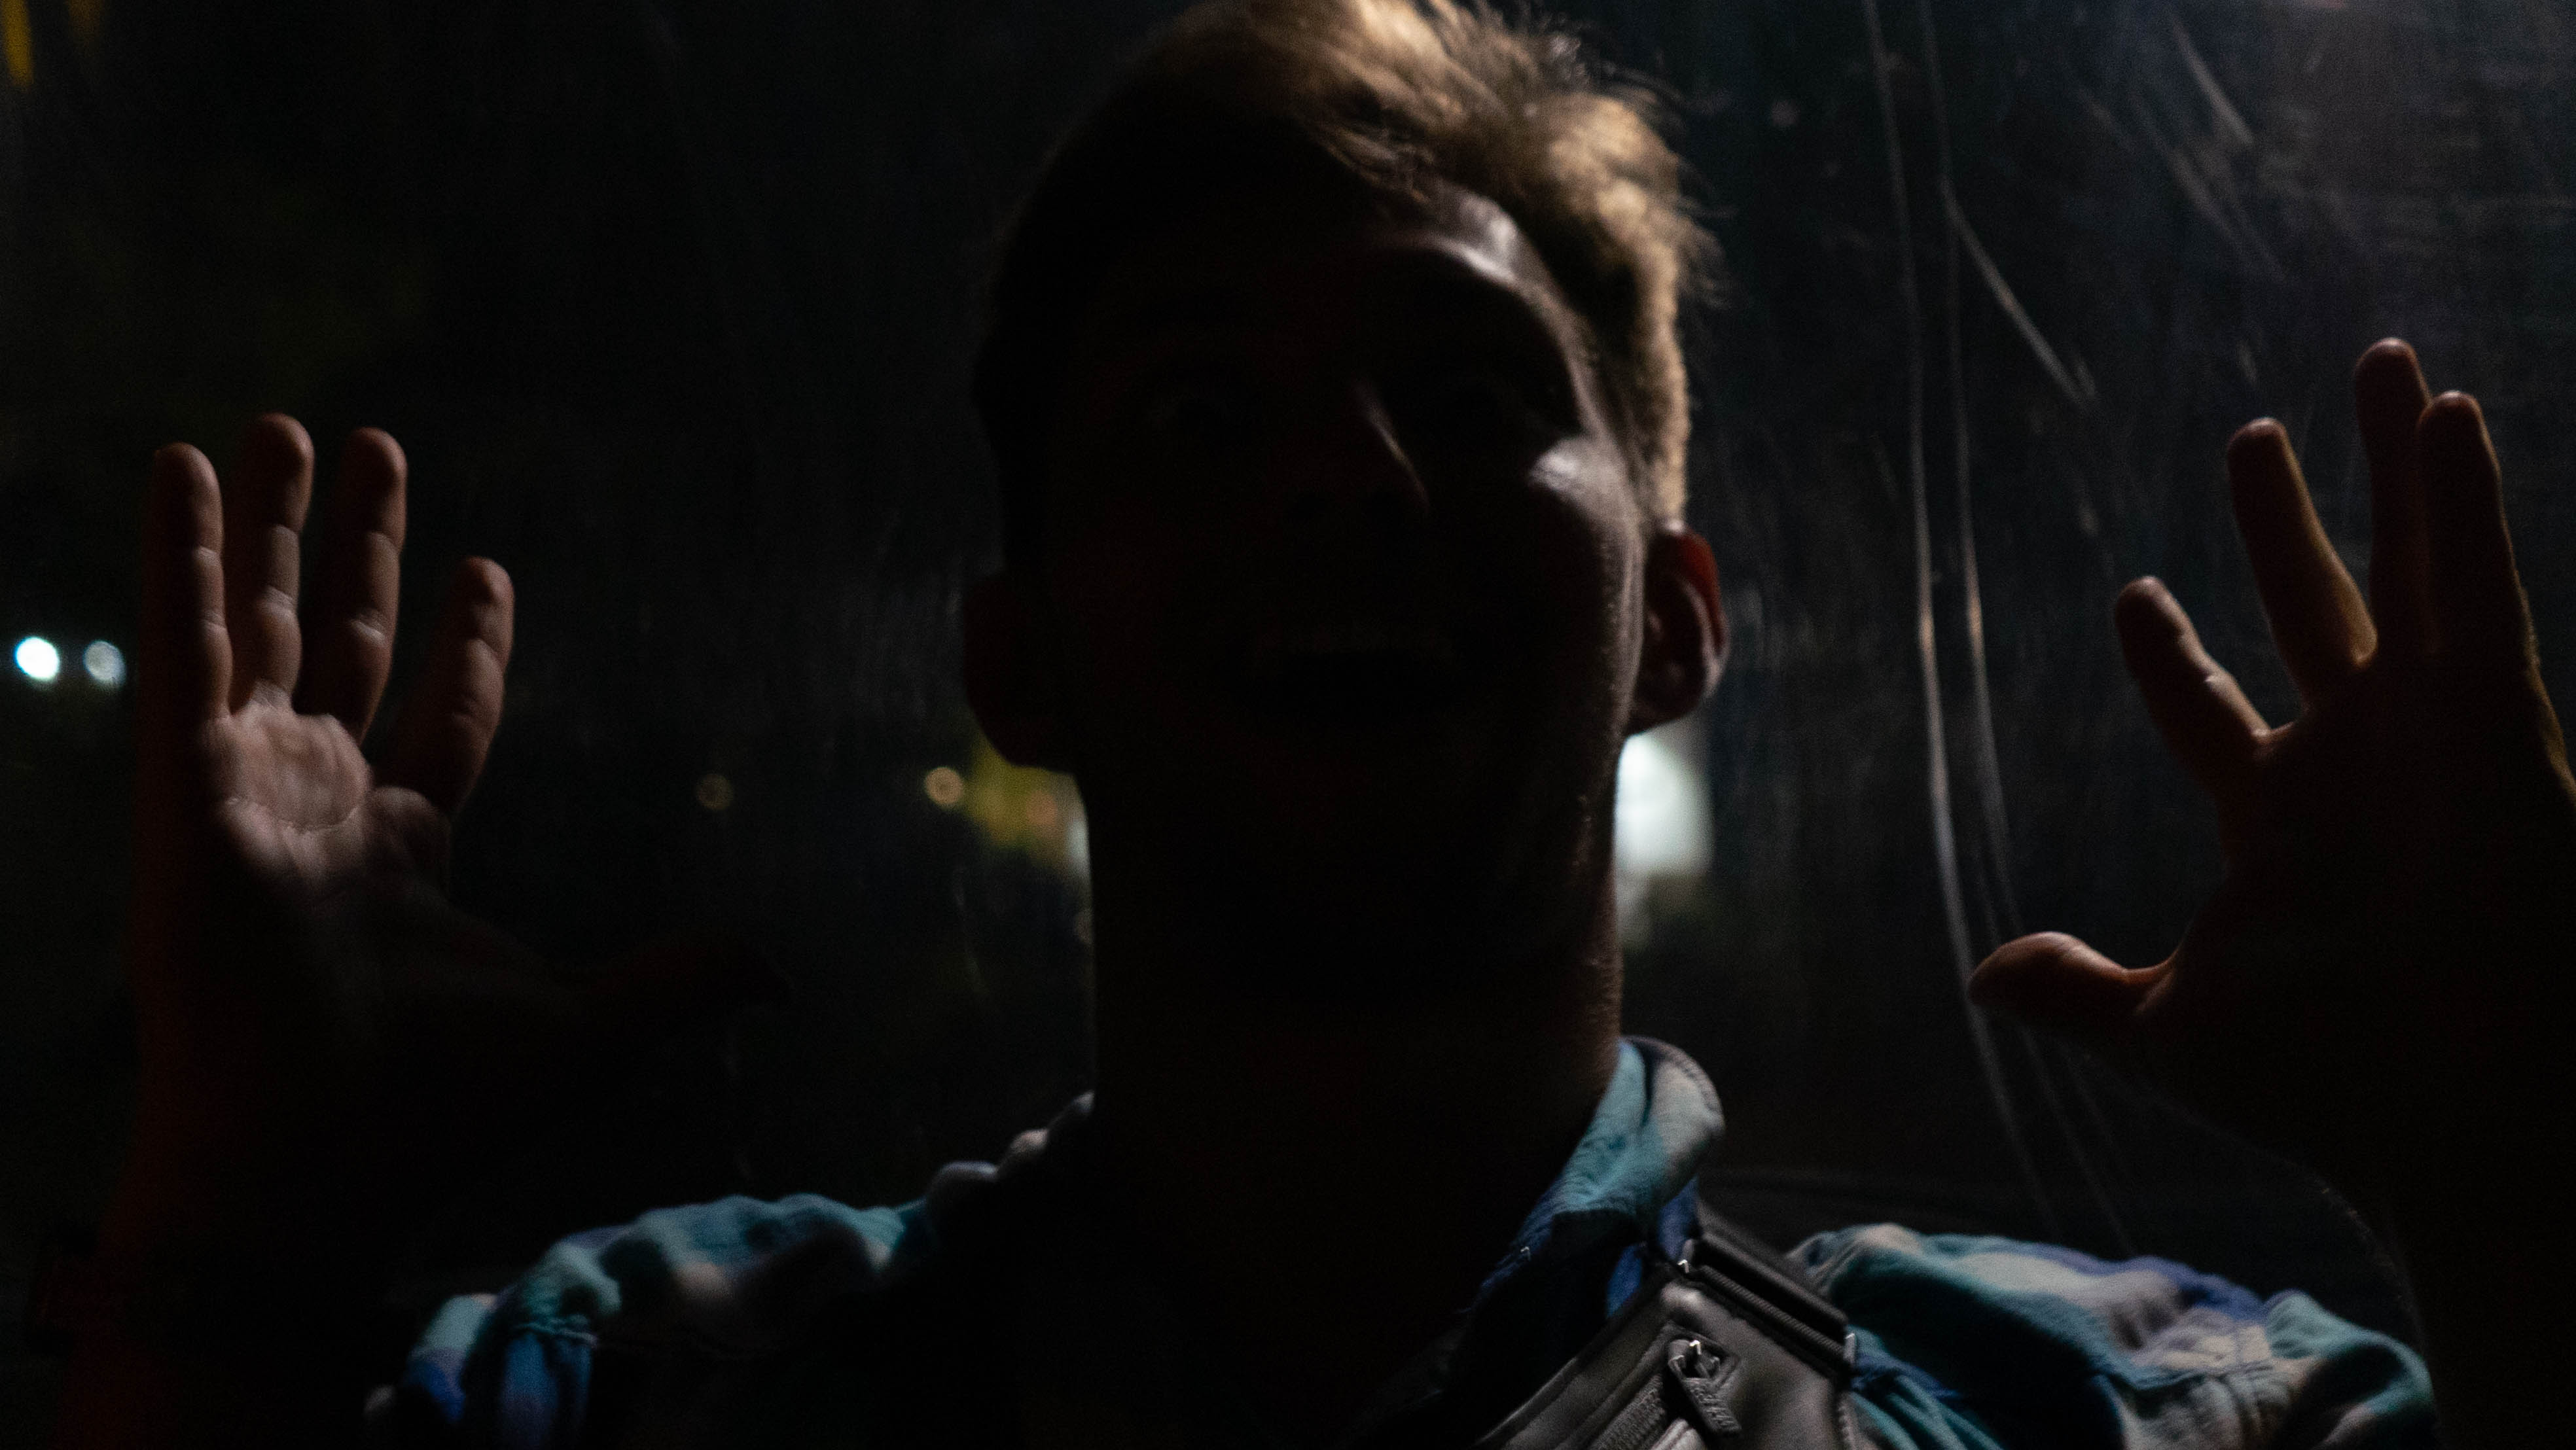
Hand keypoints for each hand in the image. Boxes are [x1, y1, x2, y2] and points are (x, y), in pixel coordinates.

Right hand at [109, 416, 760, 1255]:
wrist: (318, 1155)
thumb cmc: (435, 1110)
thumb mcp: (592, 1028)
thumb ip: (680, 981)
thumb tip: (781, 973)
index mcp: (404, 853)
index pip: (444, 717)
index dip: (465, 641)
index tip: (485, 566)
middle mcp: (321, 807)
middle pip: (349, 643)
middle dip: (360, 548)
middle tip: (376, 447)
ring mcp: (247, 786)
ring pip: (266, 621)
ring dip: (274, 523)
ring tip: (284, 425)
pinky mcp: (186, 779)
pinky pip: (187, 640)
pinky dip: (184, 551)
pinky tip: (182, 464)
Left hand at [1972, 341, 2575, 1443]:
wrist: (2453, 1115)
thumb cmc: (2330, 1085)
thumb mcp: (2168, 1034)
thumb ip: (2076, 994)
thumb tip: (1979, 976)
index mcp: (2277, 821)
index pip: (2206, 710)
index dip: (2169, 656)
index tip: (2135, 596)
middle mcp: (2357, 763)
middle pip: (2311, 610)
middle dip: (2282, 523)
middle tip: (2251, 435)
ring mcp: (2431, 735)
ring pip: (2410, 570)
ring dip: (2399, 469)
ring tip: (2384, 365)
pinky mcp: (2500, 721)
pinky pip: (2478, 590)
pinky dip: (2465, 506)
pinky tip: (2451, 419)